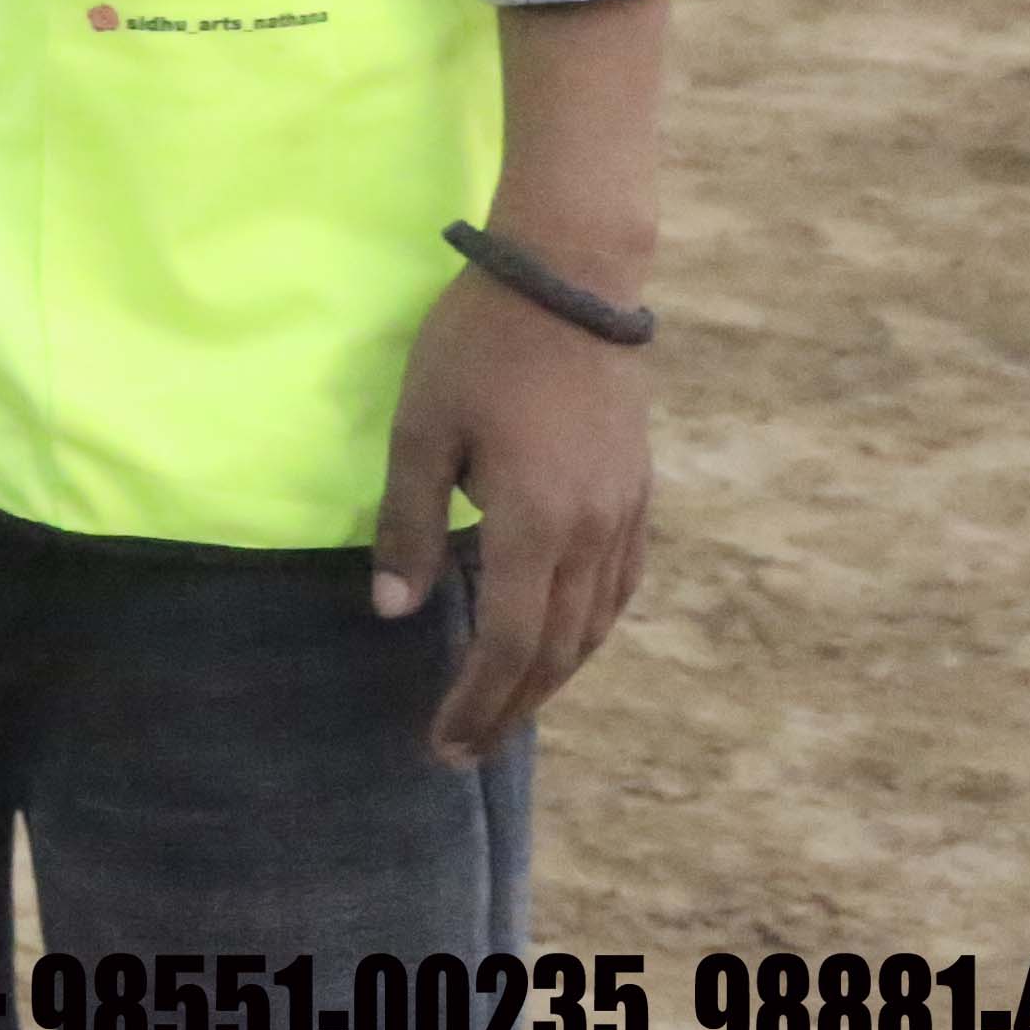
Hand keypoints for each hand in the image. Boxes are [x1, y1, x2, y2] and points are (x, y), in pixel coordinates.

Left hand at [373, 259, 650, 763]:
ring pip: (593, 627)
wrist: (571, 280)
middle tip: (464, 749)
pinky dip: (585, 630)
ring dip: (550, 676)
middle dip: (508, 706)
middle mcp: (591, 533)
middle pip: (556, 651)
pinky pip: (616, 588)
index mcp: (534, 522)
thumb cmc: (479, 346)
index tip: (443, 742)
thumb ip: (409, 523)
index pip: (508, 643)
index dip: (477, 700)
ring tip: (503, 706)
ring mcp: (622, 514)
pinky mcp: (636, 492)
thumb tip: (393, 610)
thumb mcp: (421, 429)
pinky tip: (561, 640)